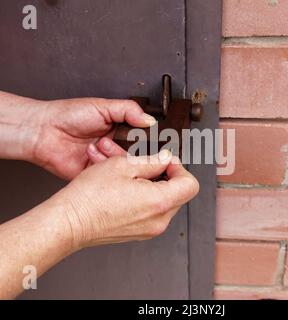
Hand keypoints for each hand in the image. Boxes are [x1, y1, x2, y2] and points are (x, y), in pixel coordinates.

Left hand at [31, 97, 155, 179]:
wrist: (43, 131)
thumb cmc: (68, 116)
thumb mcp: (103, 106)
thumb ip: (129, 110)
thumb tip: (149, 120)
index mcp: (120, 129)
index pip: (142, 137)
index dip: (146, 138)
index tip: (148, 138)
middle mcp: (115, 146)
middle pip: (136, 154)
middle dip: (131, 148)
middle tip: (124, 141)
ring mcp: (106, 161)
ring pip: (124, 165)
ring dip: (113, 153)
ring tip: (101, 142)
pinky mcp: (97, 174)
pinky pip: (109, 175)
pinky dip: (102, 163)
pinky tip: (92, 152)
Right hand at [55, 150, 198, 248]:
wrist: (70, 222)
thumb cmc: (90, 196)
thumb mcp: (124, 166)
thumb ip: (152, 161)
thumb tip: (166, 159)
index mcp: (160, 202)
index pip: (190, 184)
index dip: (179, 168)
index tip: (165, 161)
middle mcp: (159, 220)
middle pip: (178, 193)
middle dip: (165, 175)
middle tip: (146, 164)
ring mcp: (150, 230)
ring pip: (164, 201)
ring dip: (152, 184)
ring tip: (131, 175)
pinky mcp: (139, 233)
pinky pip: (151, 211)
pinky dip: (144, 197)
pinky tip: (126, 188)